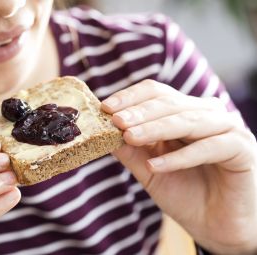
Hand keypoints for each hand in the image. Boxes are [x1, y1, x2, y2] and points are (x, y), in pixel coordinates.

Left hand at [102, 80, 256, 253]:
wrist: (217, 226)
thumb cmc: (184, 194)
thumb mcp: (148, 170)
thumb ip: (130, 150)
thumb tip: (101, 131)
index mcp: (184, 112)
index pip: (156, 93)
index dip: (130, 97)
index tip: (105, 108)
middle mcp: (206, 114)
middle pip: (170, 103)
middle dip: (139, 112)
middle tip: (116, 121)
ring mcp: (227, 129)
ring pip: (188, 120)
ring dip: (156, 128)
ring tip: (130, 137)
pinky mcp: (242, 149)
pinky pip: (209, 147)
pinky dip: (180, 156)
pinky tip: (155, 165)